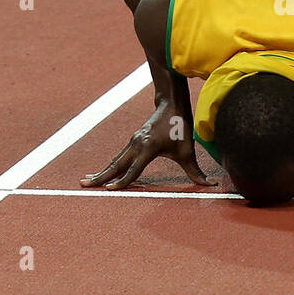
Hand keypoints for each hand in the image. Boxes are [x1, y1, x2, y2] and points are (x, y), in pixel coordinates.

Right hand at [80, 103, 214, 189]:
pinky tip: (101, 173)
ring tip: (86, 181)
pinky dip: (109, 166)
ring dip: (101, 172)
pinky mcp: (132, 141)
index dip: (123, 181)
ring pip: (115, 161)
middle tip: (84, 185)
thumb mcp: (189, 150)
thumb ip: (195, 170)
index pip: (133, 169)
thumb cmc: (180, 127)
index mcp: (148, 148)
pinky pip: (119, 157)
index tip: (110, 190)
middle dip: (101, 177)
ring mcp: (132, 142)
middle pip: (116, 165)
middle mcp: (136, 144)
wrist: (171, 104)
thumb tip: (209, 185)